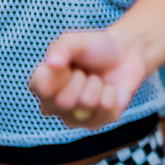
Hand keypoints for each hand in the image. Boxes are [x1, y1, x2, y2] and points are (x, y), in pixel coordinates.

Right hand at [29, 30, 146, 128]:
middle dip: (81, 79)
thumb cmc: (94, 48)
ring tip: (97, 80)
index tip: (67, 63)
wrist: (123, 56)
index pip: (42, 88)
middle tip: (85, 72)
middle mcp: (53, 106)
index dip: (59, 74)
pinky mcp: (97, 123)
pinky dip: (112, 93)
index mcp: (41, 85)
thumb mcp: (76, 41)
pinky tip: (108, 90)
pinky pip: (106, 109)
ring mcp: (74, 118)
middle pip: (64, 101)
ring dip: (97, 85)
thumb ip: (62, 48)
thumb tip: (52, 62)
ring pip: (87, 103)